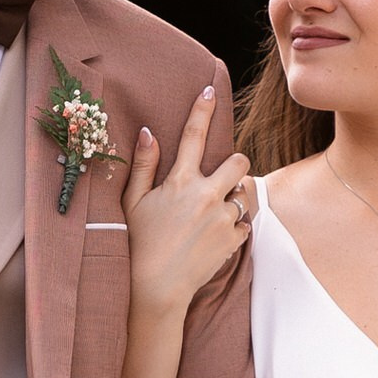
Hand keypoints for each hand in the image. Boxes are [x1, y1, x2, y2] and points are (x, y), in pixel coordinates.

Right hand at [121, 87, 250, 318]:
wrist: (156, 287)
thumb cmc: (139, 243)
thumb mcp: (133, 202)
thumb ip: (143, 166)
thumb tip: (148, 132)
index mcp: (179, 182)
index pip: (193, 135)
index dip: (202, 109)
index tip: (210, 90)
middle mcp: (206, 195)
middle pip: (239, 161)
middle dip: (235, 164)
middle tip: (222, 178)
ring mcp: (223, 217)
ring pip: (245, 193)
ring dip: (234, 197)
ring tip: (215, 213)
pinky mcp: (233, 239)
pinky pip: (245, 223)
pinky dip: (234, 227)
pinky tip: (215, 236)